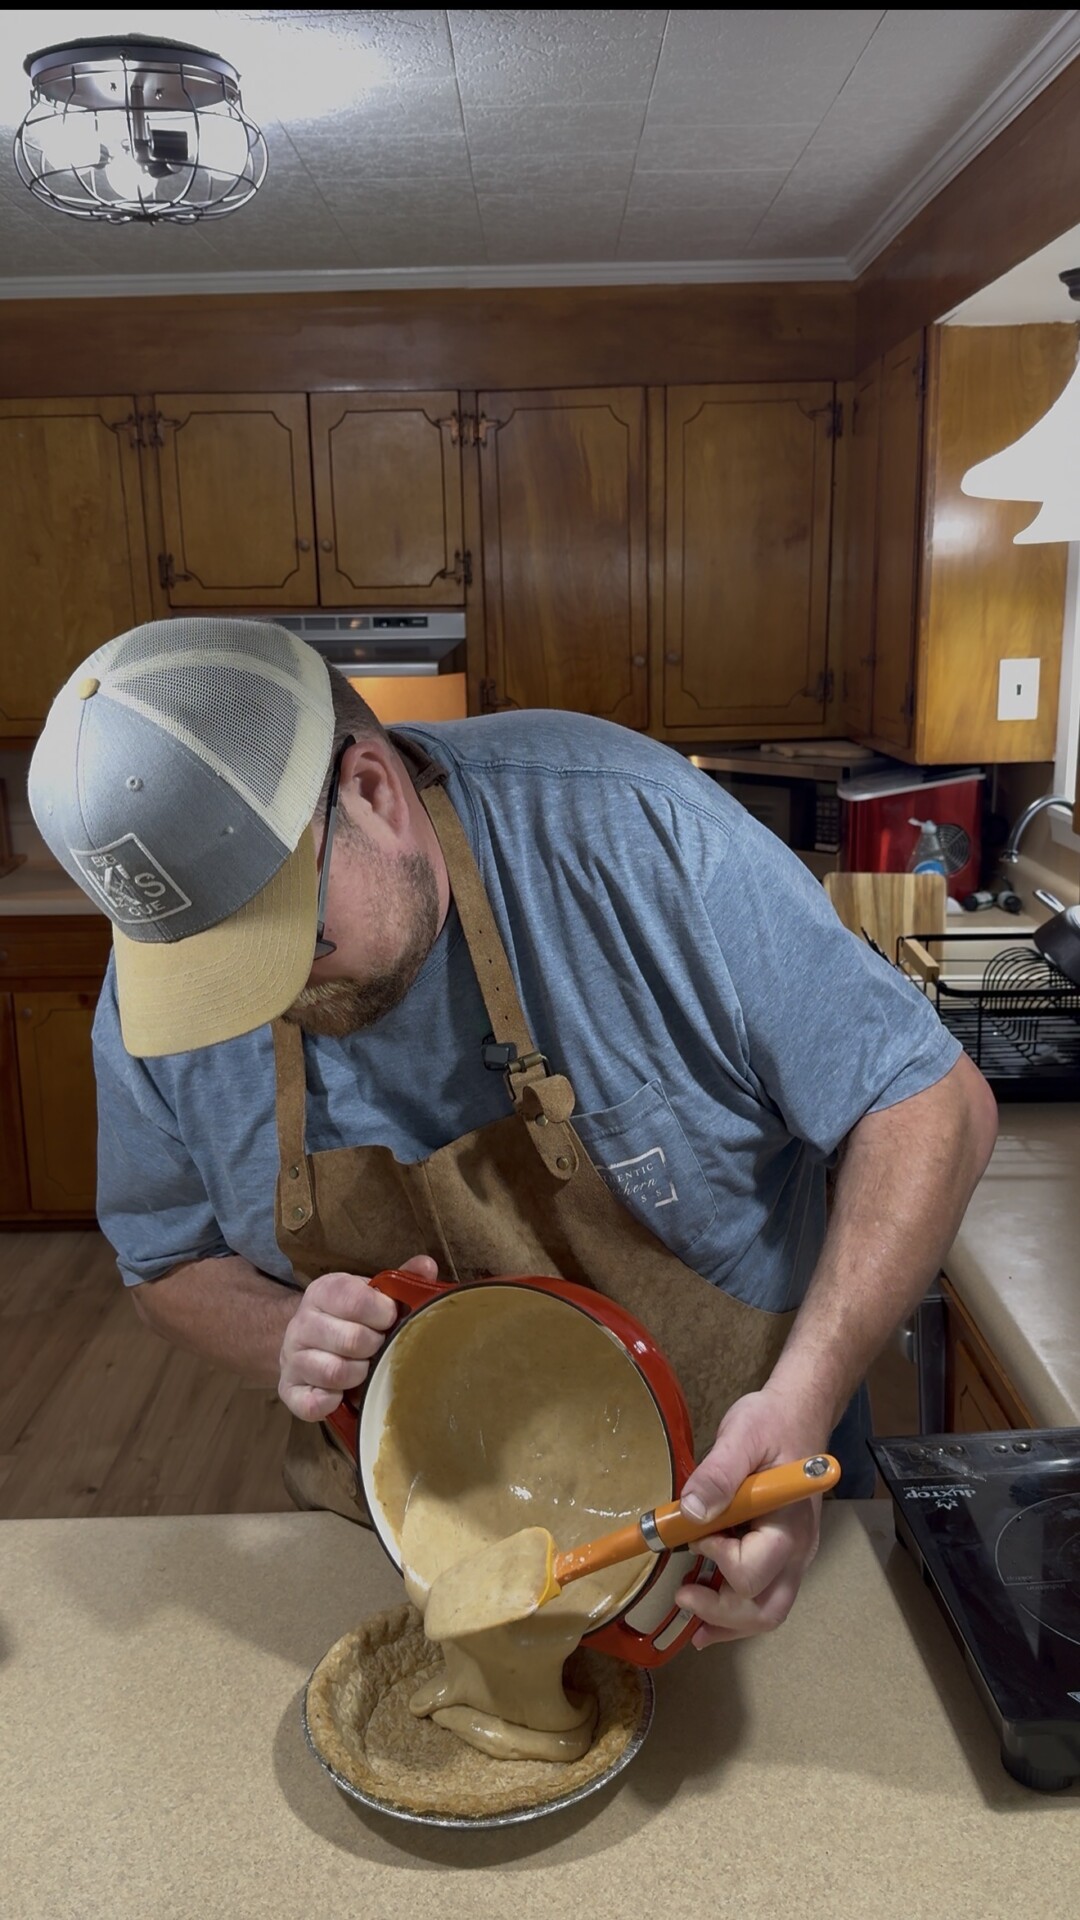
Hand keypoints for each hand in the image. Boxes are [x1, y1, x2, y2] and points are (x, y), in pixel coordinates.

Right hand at [278, 1253, 437, 1420]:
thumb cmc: (348, 1318)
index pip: (356, 1300)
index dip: (383, 1313)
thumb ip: (399, 1281)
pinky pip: (311, 1404)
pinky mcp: (288, 1390)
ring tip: (364, 1369)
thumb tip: (427, 1265)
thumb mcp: (369, 1293)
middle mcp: (301, 1323)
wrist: (305, 1340)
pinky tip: (342, 1395)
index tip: (390, 1319)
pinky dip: (332, 1403)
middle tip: (379, 1347)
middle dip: (375, 1347)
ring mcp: (291, 1358)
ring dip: (359, 1375)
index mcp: (323, 1292)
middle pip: (351, 1340)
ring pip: (334, 1373)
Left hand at [674, 1385, 829, 1647]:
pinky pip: (765, 1596)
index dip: (719, 1561)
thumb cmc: (771, 1423)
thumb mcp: (741, 1436)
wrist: (798, 1415)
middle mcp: (798, 1551)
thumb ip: (718, 1473)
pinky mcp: (783, 1556)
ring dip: (728, 1622)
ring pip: (768, 1612)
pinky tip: (706, 1610)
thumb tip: (692, 1513)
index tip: (696, 1535)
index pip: (754, 1570)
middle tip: (683, 1595)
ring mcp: (794, 1558)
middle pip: (766, 1610)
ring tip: (691, 1611)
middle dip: (721, 1614)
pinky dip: (735, 1611)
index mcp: (788, 1524)